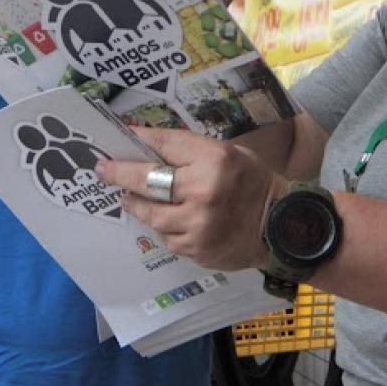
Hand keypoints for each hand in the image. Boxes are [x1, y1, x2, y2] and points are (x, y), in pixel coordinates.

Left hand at [97, 126, 284, 271]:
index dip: (139, 139)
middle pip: (146, 181)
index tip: (120, 136)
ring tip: (129, 198)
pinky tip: (169, 220)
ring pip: (150, 215)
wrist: (283, 227)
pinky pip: (167, 237)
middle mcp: (203, 191)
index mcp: (214, 160)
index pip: (164, 145)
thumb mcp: (231, 154)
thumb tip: (151, 145)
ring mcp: (197, 224)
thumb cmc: (256, 184)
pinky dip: (164, 228)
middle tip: (102, 170)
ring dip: (137, 205)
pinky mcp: (196, 249)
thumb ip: (193, 151)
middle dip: (119, 174)